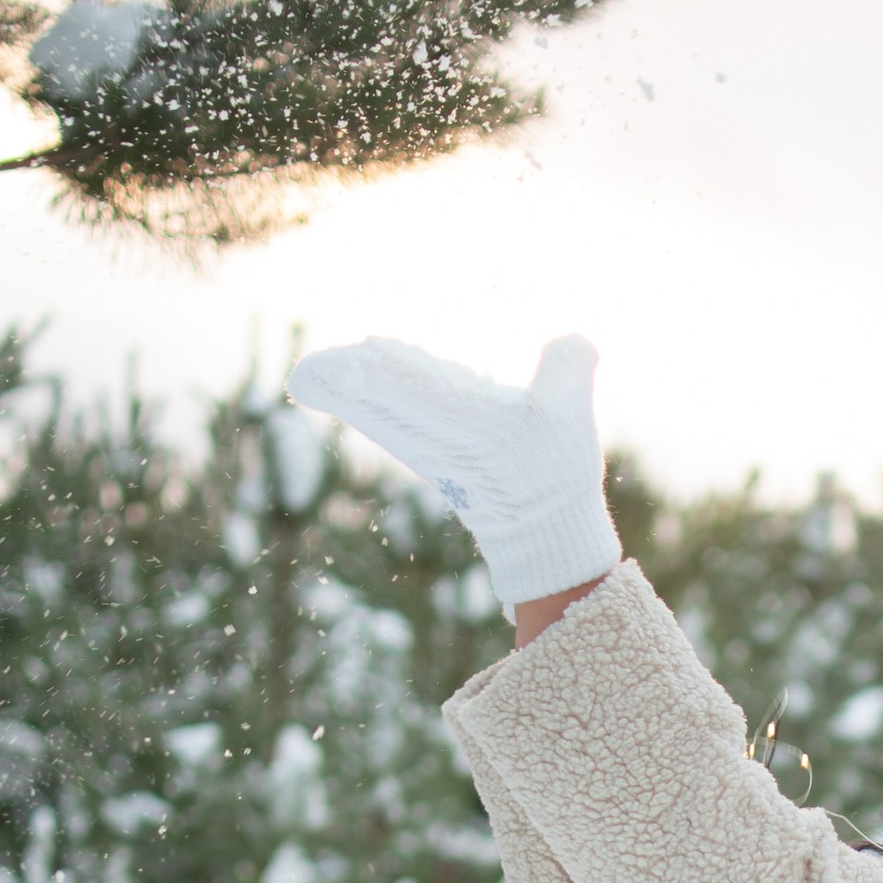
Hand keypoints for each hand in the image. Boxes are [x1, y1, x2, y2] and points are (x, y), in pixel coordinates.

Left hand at [283, 332, 618, 616]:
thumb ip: (572, 369)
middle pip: (380, 407)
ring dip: (348, 397)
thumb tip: (576, 343)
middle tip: (306, 372)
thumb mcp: (575, 416)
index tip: (335, 365)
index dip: (372, 376)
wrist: (547, 539)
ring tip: (316, 376)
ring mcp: (430, 454)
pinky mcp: (432, 462)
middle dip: (343, 387)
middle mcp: (438, 441)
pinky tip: (353, 395)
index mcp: (467, 426)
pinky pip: (389, 427)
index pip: (410, 392)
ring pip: (379, 418)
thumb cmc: (557, 478)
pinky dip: (368, 409)